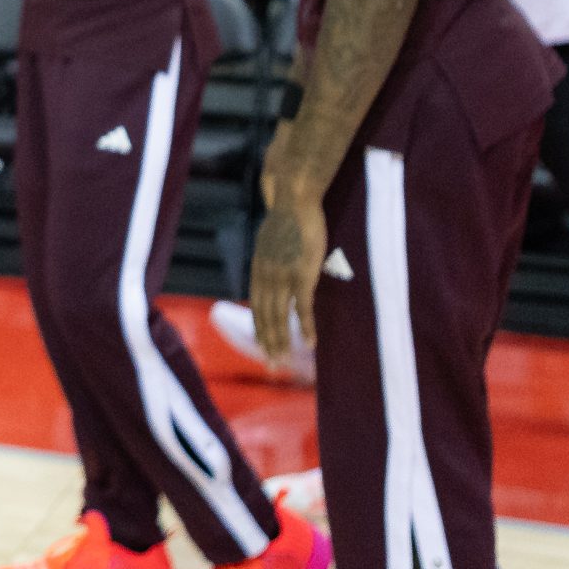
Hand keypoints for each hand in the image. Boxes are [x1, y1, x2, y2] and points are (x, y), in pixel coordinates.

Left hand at [250, 128, 329, 358]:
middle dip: (269, 344)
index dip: (261, 329)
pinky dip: (306, 327)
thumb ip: (268, 262)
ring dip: (283, 342)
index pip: (257, 307)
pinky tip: (310, 343)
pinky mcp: (302, 275)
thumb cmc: (286, 219)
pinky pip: (303, 308)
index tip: (263, 349)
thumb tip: (270, 273)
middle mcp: (266, 278)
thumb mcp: (268, 243)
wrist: (292, 201)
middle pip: (266, 318)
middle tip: (273, 367)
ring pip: (281, 318)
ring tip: (286, 361)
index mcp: (258, 271)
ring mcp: (283, 278)